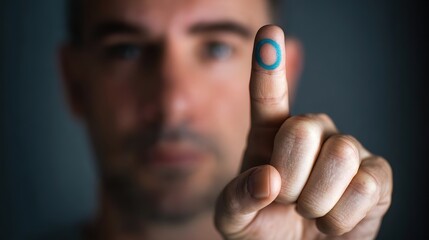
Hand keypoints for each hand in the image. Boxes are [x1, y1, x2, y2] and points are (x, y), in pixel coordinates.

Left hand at [214, 25, 392, 239]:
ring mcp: (346, 151)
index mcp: (270, 135)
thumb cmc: (263, 227)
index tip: (268, 32)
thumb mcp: (234, 219)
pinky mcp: (377, 176)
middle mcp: (311, 132)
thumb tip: (268, 179)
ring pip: (340, 156)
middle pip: (304, 128)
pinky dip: (342, 218)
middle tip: (288, 199)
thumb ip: (237, 199)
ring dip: (317, 201)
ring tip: (311, 211)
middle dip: (291, 177)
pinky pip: (366, 187)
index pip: (268, 94)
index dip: (268, 65)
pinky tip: (334, 221)